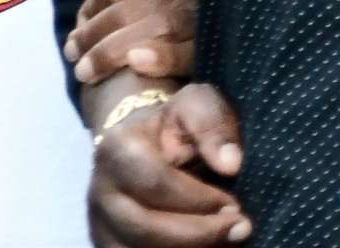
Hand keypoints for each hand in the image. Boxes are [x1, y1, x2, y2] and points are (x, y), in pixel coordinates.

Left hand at [65, 0, 198, 85]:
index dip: (92, 7)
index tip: (75, 26)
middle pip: (128, 10)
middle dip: (94, 36)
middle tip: (73, 56)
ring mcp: (200, 13)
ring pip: (150, 32)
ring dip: (113, 53)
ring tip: (86, 73)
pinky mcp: (212, 42)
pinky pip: (187, 52)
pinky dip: (162, 58)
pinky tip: (136, 63)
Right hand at [88, 83, 250, 247]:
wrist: (143, 140)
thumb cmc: (174, 124)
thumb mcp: (197, 105)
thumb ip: (213, 126)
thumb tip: (230, 164)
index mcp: (117, 149)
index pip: (156, 183)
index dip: (198, 199)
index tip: (233, 204)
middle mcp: (101, 190)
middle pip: (146, 228)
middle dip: (199, 234)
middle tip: (239, 228)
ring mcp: (101, 223)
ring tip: (225, 240)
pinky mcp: (108, 245)